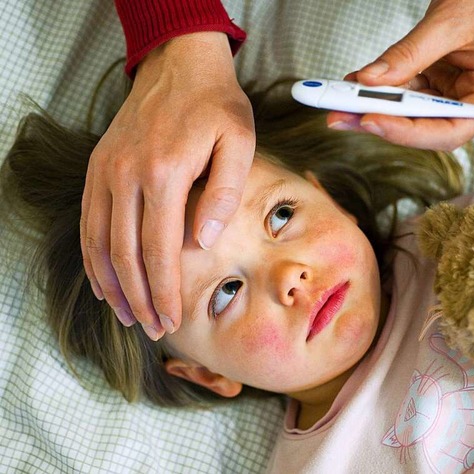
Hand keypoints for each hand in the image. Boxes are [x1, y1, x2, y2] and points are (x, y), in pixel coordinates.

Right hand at [81, 32, 254, 338]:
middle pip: (124, 254)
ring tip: (126, 316)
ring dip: (111, 285)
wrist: (181, 64)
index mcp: (165, 172)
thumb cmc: (217, 105)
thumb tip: (204, 242)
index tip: (170, 320)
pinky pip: (88, 221)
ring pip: (99, 242)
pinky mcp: (98, 166)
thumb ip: (224, 192)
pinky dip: (92, 256)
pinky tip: (103, 281)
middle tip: (152, 328)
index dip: (164, 291)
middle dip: (138, 298)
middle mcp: (126, 174)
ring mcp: (106, 169)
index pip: (158, 250)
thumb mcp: (239, 141)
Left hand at [327, 0, 473, 150]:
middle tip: (341, 116)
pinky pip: (408, 95)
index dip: (407, 132)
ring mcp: (457, 97)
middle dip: (381, 122)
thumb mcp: (448, 24)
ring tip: (341, 101)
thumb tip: (369, 81)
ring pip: (411, 115)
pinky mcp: (441, 87)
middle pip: (425, 129)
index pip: (448, 131)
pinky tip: (357, 86)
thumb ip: (408, 55)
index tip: (371, 120)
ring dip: (376, 108)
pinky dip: (382, 91)